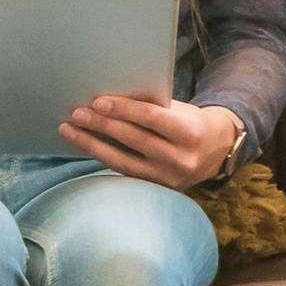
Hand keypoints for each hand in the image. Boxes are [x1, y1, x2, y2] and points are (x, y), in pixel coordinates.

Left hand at [59, 96, 243, 190]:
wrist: (216, 152)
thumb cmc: (190, 123)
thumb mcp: (179, 110)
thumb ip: (151, 106)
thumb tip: (109, 97)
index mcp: (189, 133)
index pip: (151, 118)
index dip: (123, 109)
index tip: (97, 101)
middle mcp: (180, 159)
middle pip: (134, 140)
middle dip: (102, 125)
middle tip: (76, 113)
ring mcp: (167, 178)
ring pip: (123, 161)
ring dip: (91, 144)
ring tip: (69, 129)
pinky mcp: (157, 188)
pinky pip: (124, 171)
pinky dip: (102, 156)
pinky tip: (84, 145)